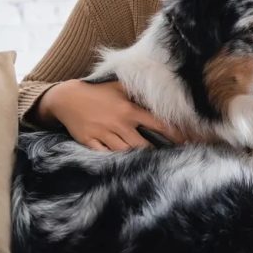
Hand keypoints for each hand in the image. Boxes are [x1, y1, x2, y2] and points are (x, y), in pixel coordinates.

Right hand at [36, 79, 185, 150]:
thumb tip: (159, 90)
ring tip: (150, 164)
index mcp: (129, 110)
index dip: (173, 133)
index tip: (186, 140)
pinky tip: (124, 165)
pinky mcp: (89, 142)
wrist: (66, 98)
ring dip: (137, 158)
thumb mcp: (119, 87)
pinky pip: (104, 156)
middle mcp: (118, 124)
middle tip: (169, 159)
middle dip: (156, 152)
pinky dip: (114, 160)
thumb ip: (139, 91)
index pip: (157, 124)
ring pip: (125, 152)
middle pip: (142, 144)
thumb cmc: (97, 92)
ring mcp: (103, 134)